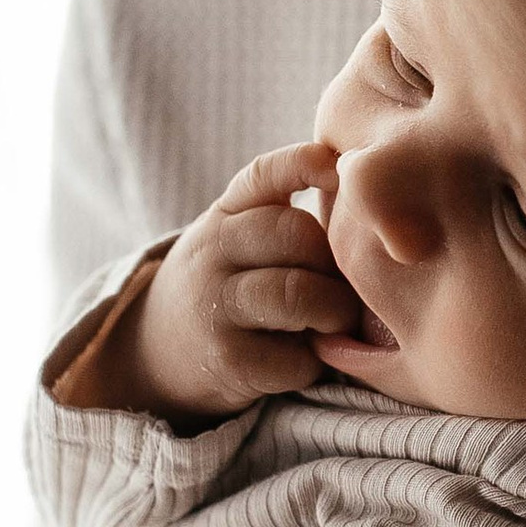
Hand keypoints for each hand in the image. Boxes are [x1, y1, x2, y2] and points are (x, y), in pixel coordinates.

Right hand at [65, 147, 357, 425]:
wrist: (158, 350)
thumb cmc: (230, 282)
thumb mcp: (238, 232)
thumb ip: (285, 206)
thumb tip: (366, 196)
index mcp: (224, 214)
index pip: (264, 174)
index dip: (306, 164)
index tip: (340, 172)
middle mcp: (212, 253)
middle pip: (296, 234)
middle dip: (335, 260)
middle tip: (346, 283)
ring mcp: (216, 308)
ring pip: (298, 295)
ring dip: (335, 310)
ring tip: (336, 319)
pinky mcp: (229, 362)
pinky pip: (297, 356)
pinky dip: (315, 359)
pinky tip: (305, 354)